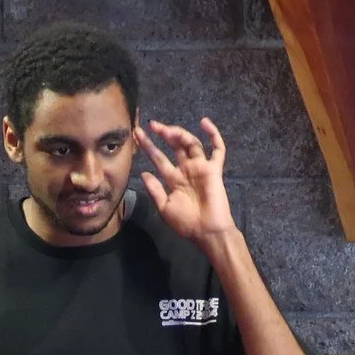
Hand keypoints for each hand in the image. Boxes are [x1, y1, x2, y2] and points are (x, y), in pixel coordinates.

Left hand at [135, 119, 237, 245]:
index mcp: (173, 179)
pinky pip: (217, 150)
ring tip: (169, 130)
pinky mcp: (214, 169)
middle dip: (164, 134)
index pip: (159, 158)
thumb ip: (154, 189)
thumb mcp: (164, 207)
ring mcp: (200, 168)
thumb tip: (143, 173)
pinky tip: (205, 122)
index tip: (137, 134)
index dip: (148, 146)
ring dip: (180, 134)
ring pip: (191, 144)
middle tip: (153, 125)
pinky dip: (213, 135)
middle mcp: (186, 170)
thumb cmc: (185, 223)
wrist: (206, 232)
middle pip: (174, 146)